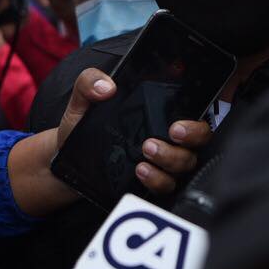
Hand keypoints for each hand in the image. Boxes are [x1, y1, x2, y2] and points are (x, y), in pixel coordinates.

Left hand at [53, 70, 211, 198]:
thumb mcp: (82, 100)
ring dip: (171, 158)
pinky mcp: (153, 182)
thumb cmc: (83, 126)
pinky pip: (168, 186)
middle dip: (192, 136)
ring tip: (145, 152)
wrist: (67, 159)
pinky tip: (140, 171)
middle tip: (171, 133)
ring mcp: (163, 161)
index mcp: (159, 112)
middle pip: (200, 139)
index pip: (193, 111)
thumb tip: (106, 86)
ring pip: (186, 163)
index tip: (178, 123)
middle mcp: (167, 137)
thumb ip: (89, 82)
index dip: (196, 118)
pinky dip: (158, 179)